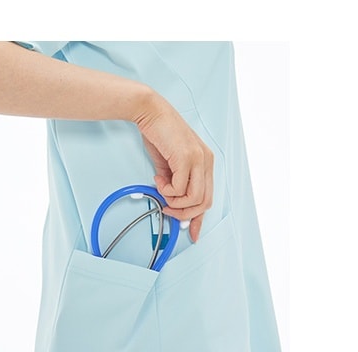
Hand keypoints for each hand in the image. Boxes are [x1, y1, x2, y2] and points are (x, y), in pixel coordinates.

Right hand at [135, 93, 213, 241]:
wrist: (150, 112)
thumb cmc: (159, 135)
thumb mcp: (169, 165)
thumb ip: (174, 183)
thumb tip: (171, 203)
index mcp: (205, 162)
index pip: (208, 197)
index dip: (199, 219)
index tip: (191, 232)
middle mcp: (206, 161)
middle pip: (203, 202)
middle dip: (184, 213)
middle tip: (167, 208)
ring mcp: (199, 159)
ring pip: (193, 199)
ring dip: (173, 201)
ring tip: (161, 189)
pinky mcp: (187, 158)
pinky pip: (180, 188)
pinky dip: (167, 190)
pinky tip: (159, 179)